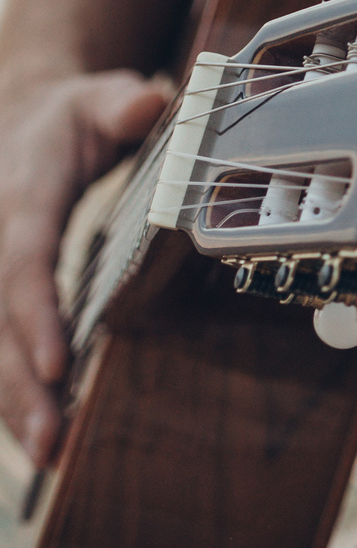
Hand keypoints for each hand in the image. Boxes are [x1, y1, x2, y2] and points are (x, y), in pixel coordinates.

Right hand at [0, 69, 169, 464]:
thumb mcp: (99, 96)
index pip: (24, 261)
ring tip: (47, 452)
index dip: (35, 313)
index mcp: (22, 198)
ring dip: (15, 399)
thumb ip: (123, 101)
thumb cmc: (71, 116)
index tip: (60, 362)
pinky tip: (34, 432)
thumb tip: (151, 101)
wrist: (20, 118)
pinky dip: (13, 388)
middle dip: (23, 381)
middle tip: (52, 440)